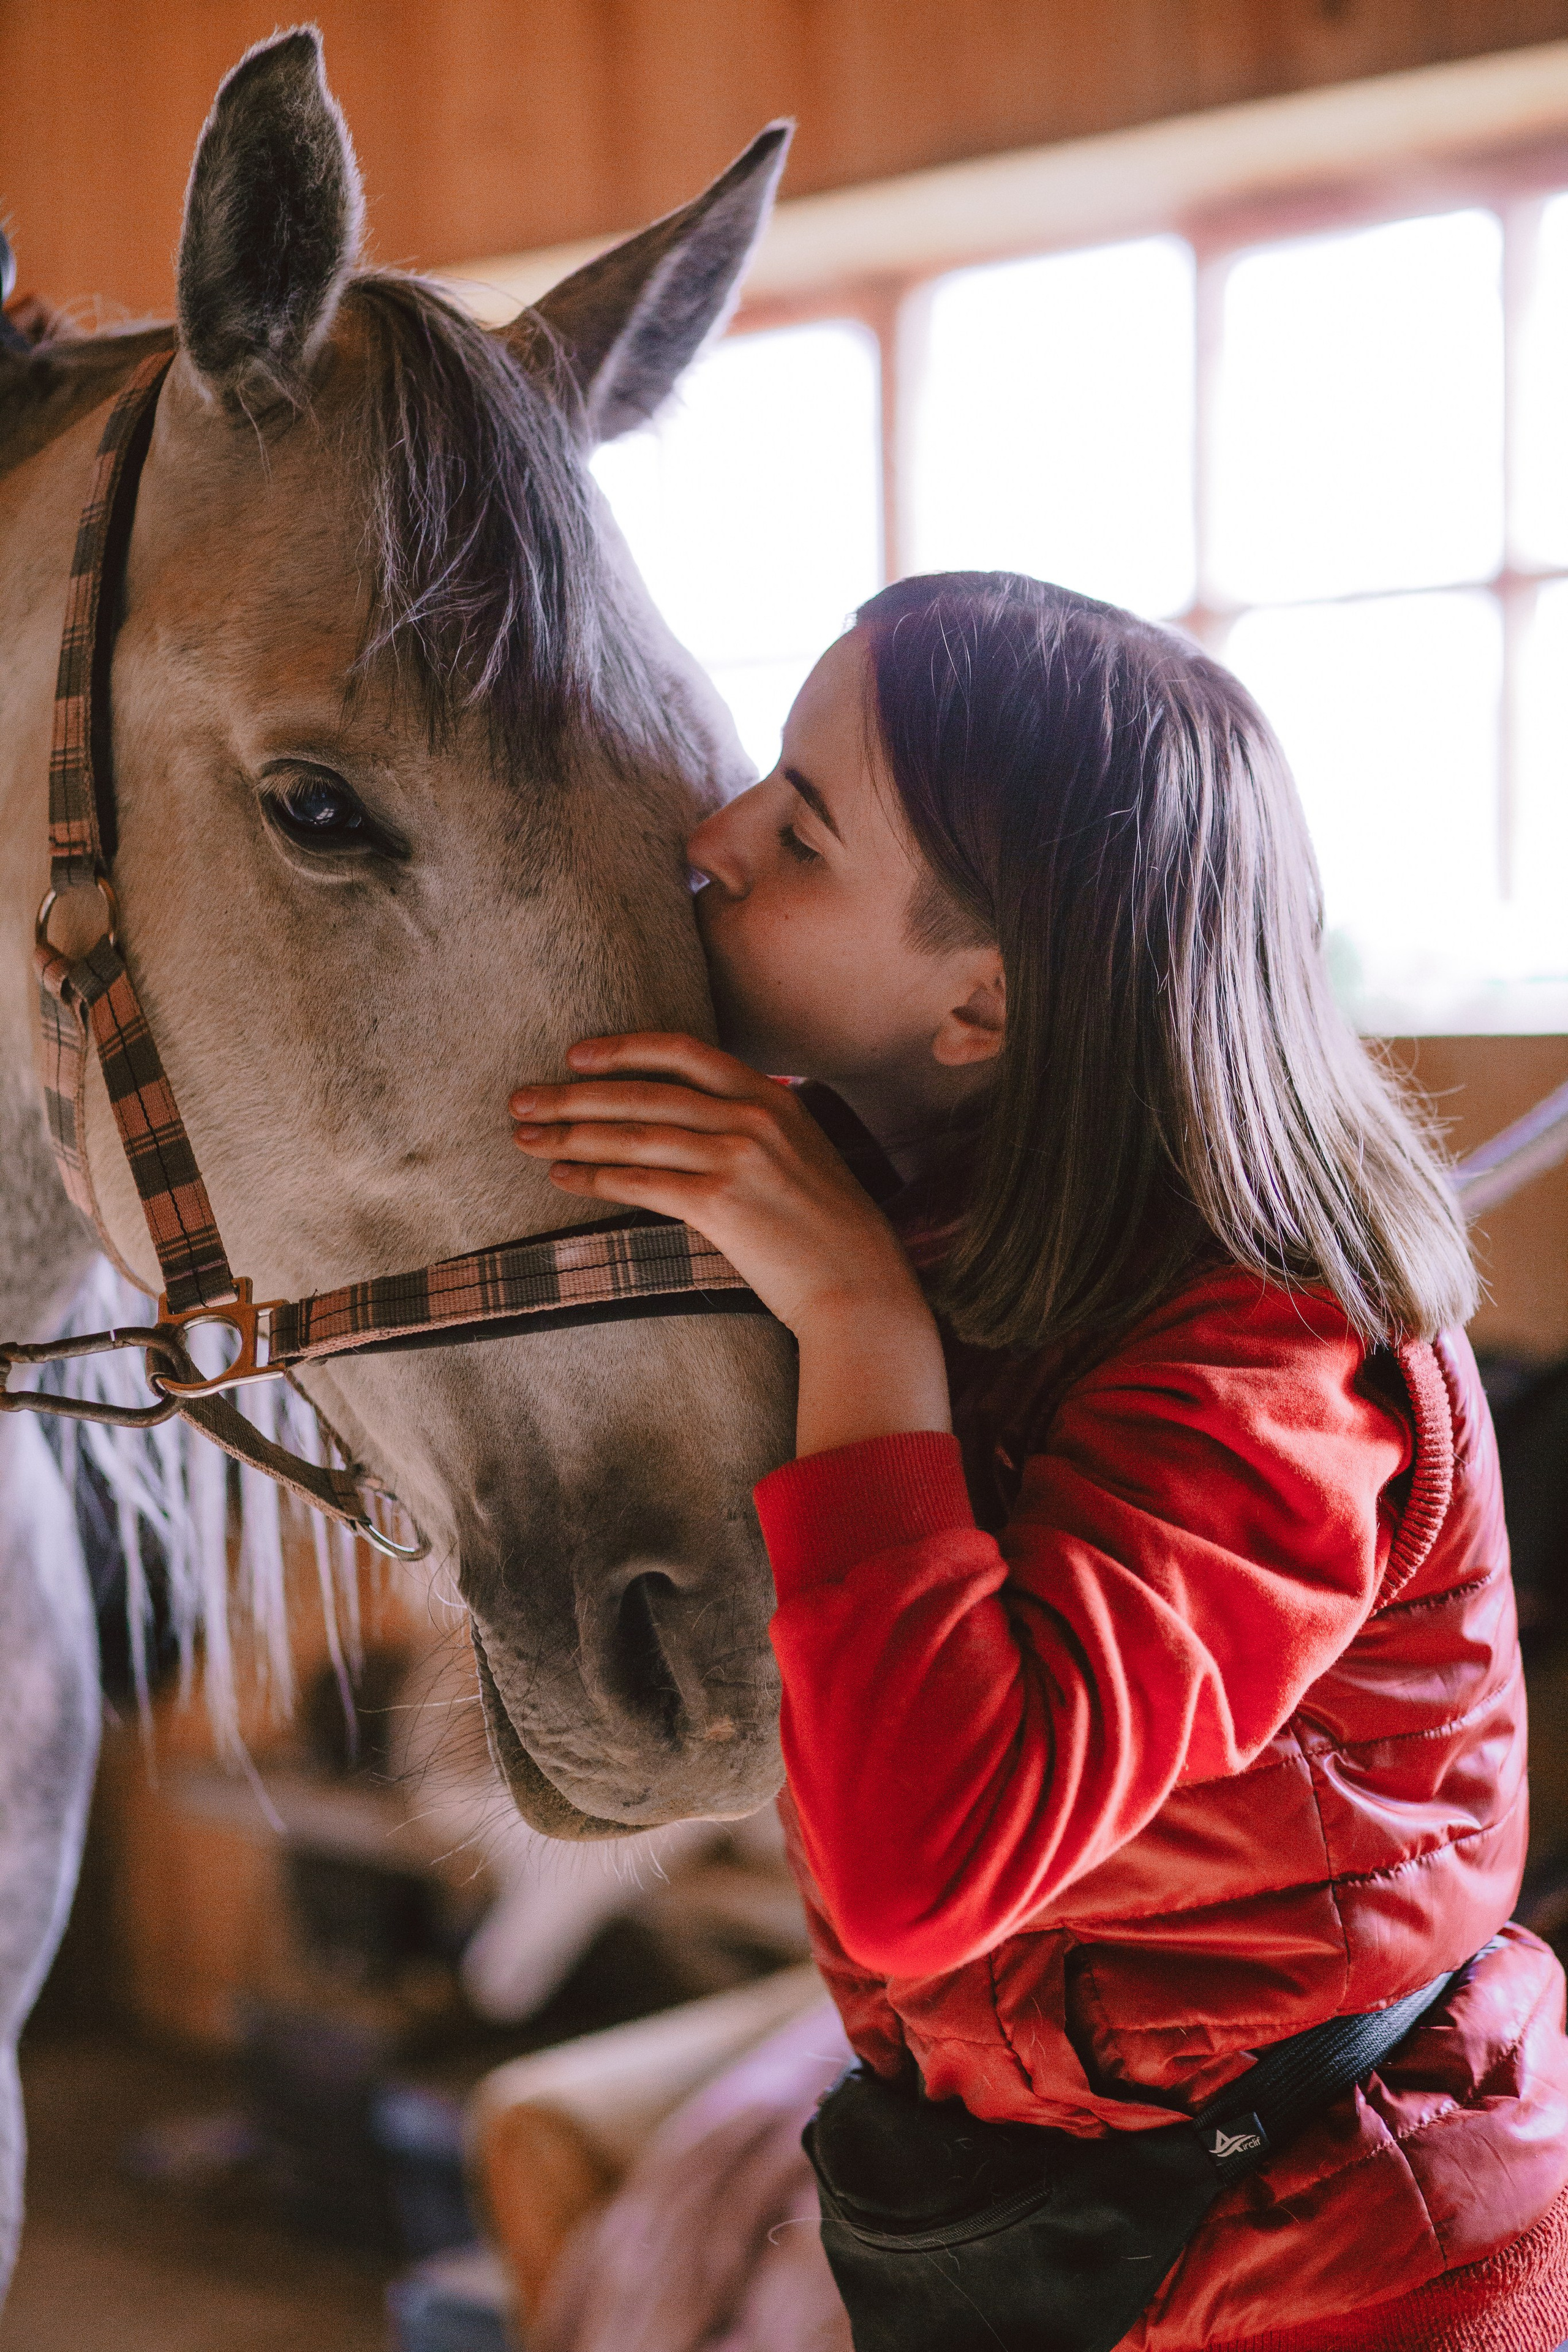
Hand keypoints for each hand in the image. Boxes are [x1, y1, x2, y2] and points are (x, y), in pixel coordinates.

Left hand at [510, 1034, 950, 1454]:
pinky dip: (593, 1179)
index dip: (622, 1049)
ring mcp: (737, 1158)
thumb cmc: (825, 1229)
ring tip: (524, 1139)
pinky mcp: (720, 1204)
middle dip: (572, 1095)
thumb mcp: (799, 1155)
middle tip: (521, 1099)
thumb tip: (684, 1121)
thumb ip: (750, 1128)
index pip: (683, 1051)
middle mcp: (753, 1117)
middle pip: (643, 1092)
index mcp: (771, 1097)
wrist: (860, 1285)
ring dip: (569, 1136)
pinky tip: (561, 1179)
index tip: (575, 1055)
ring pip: (632, 1135)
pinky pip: (639, 1183)